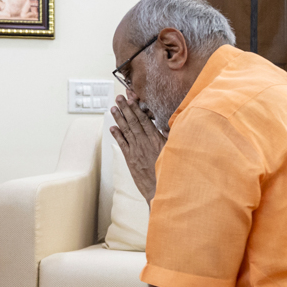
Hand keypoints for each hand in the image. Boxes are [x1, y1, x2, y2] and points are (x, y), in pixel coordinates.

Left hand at [109, 88, 165, 203]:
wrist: (162, 188)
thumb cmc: (170, 171)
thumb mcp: (174, 150)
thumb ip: (169, 138)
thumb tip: (166, 127)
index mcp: (156, 139)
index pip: (145, 119)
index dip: (137, 108)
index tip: (132, 98)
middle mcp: (145, 143)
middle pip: (133, 122)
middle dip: (125, 108)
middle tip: (119, 98)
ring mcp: (136, 151)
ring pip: (126, 131)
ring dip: (119, 119)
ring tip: (113, 108)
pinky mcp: (130, 160)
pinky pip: (122, 144)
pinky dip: (117, 135)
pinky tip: (112, 127)